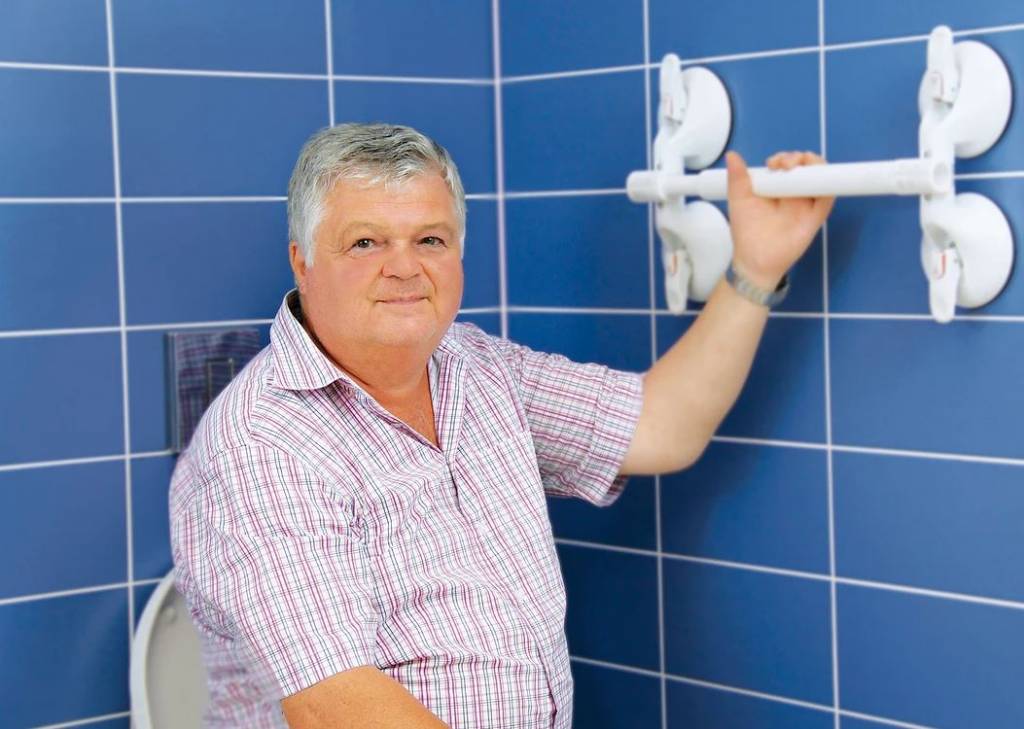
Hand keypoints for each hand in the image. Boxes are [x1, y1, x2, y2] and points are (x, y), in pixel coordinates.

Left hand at [725, 150, 834, 289]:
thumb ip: (737, 178)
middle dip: (799, 158)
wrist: (754, 259)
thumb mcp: (739, 201)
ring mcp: (806, 204)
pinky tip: (818, 179)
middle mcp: (793, 193)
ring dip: (815, 166)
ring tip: (801, 166)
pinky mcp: (815, 217)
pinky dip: (827, 186)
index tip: (773, 163)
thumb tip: (731, 154)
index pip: (787, 164)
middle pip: (806, 167)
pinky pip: (827, 198)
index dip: (784, 158)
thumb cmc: (746, 232)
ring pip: (819, 177)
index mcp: (776, 187)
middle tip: (784, 165)